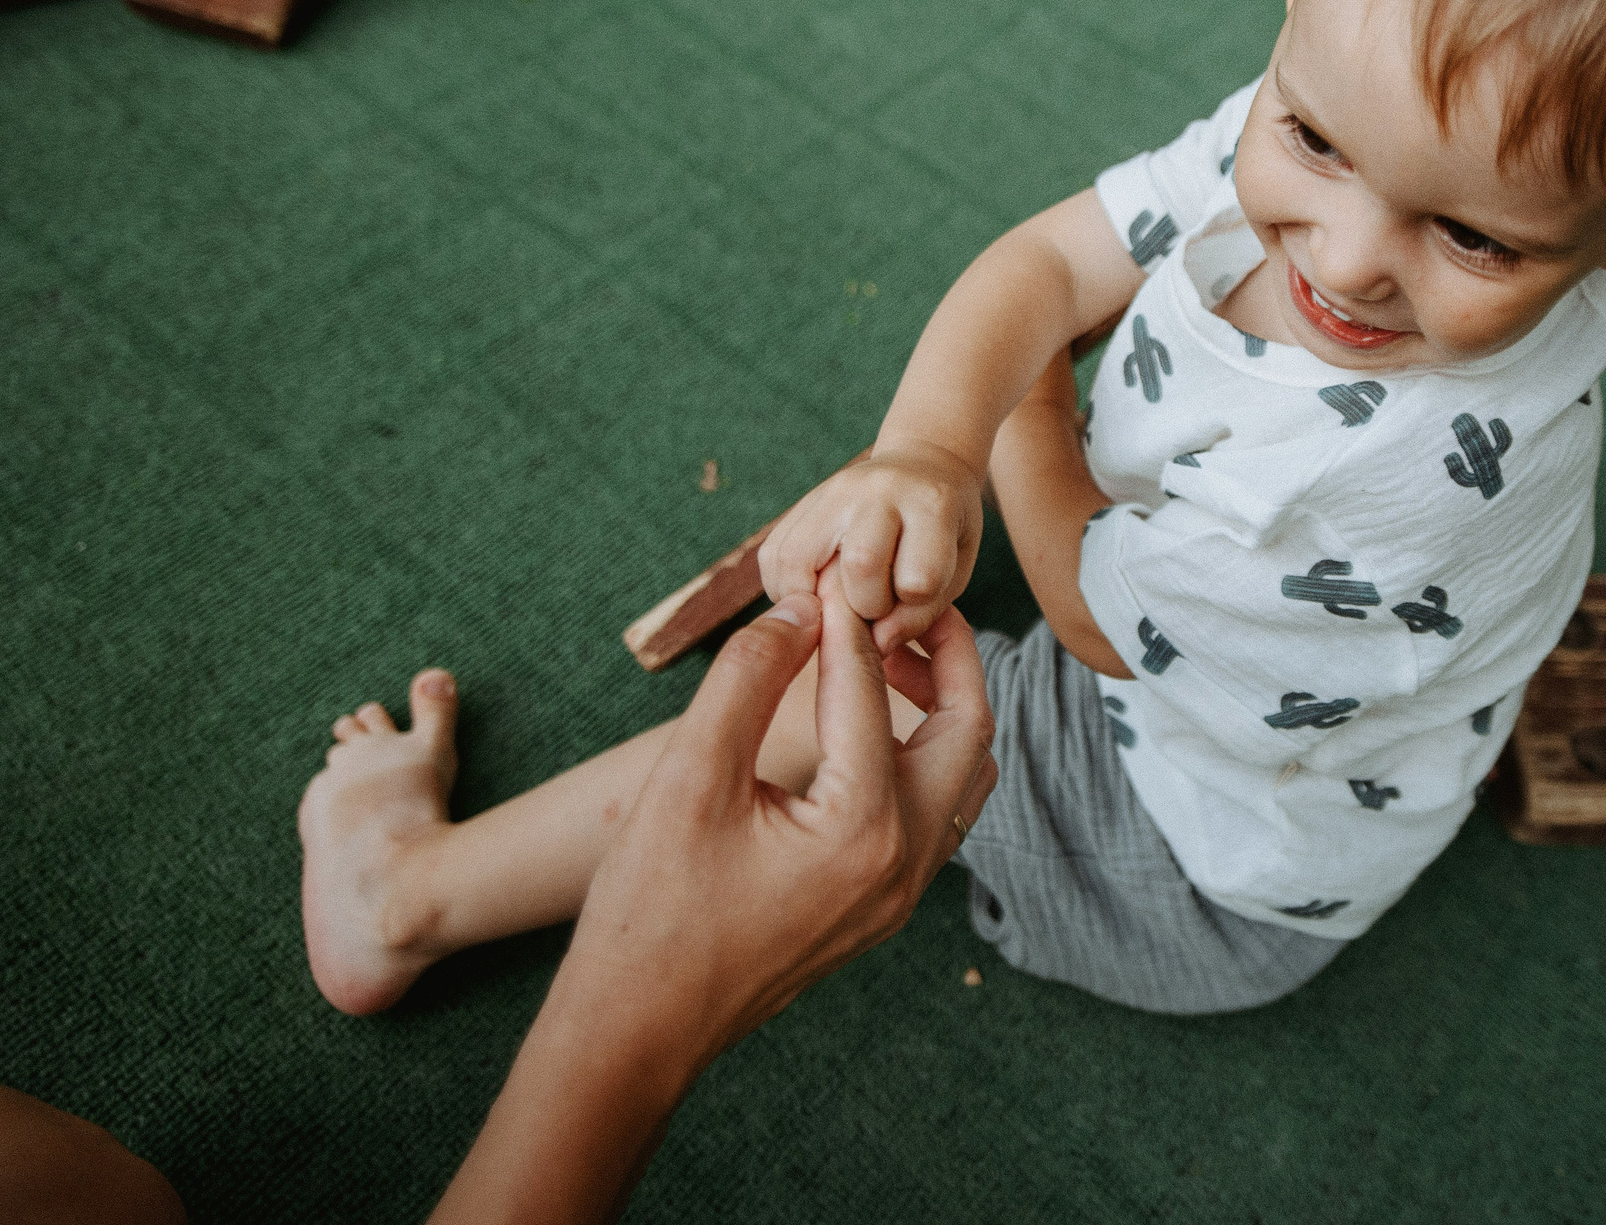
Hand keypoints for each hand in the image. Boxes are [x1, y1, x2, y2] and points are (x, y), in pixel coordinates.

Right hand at [431, 572, 995, 1224]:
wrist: (636, 1030)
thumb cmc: (650, 910)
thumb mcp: (688, 777)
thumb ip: (746, 681)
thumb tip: (798, 612)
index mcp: (864, 827)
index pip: (870, 691)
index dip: (841, 621)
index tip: (822, 576)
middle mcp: (903, 864)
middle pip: (969, 730)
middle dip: (945, 657)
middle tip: (900, 605)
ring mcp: (899, 896)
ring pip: (963, 778)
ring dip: (942, 709)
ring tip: (884, 660)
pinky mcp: (880, 911)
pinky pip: (935, 818)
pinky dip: (922, 758)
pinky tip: (865, 731)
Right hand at [760, 445, 983, 655]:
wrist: (921, 467)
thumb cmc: (944, 532)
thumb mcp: (956, 570)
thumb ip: (921, 613)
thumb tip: (873, 646)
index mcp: (931, 504)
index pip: (919, 579)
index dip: (915, 606)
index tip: (914, 600)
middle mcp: (879, 489)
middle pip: (860, 564)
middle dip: (866, 606)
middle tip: (876, 606)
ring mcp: (833, 491)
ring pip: (800, 562)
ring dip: (816, 603)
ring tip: (838, 607)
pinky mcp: (800, 504)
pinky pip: (773, 558)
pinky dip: (787, 590)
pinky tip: (814, 594)